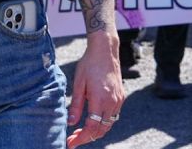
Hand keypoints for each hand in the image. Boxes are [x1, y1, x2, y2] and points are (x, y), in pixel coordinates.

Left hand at [66, 32, 124, 147]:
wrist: (105, 50)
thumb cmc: (89, 64)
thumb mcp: (78, 83)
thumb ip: (75, 105)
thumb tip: (70, 123)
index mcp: (100, 99)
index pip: (91, 127)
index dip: (81, 138)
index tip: (70, 143)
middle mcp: (112, 103)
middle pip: (101, 130)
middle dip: (87, 137)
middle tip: (73, 139)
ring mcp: (118, 101)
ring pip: (108, 125)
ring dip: (95, 131)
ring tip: (81, 132)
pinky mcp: (121, 97)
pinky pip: (113, 116)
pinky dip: (103, 122)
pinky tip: (93, 120)